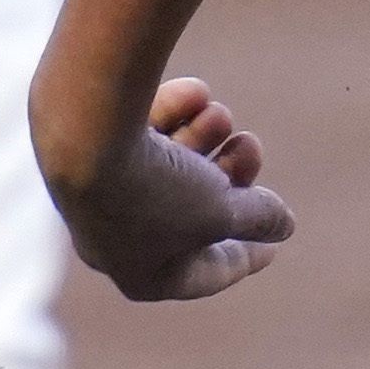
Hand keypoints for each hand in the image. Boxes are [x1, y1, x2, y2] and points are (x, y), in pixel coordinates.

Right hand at [51, 75, 294, 302]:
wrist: (87, 133)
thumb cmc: (157, 187)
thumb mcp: (221, 208)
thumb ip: (257, 217)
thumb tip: (282, 226)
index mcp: (142, 275)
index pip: (204, 272)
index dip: (246, 256)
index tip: (274, 246)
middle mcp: (114, 240)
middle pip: (189, 211)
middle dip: (227, 174)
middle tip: (250, 144)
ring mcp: (99, 193)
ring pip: (168, 167)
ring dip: (203, 136)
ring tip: (220, 113)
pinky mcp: (91, 149)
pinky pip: (142, 136)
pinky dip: (173, 114)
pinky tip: (195, 93)